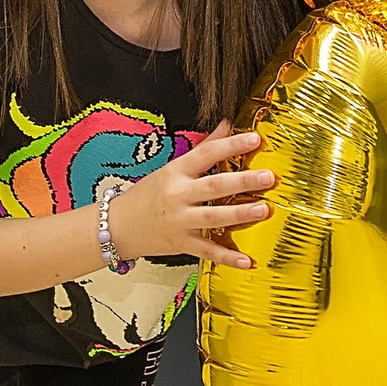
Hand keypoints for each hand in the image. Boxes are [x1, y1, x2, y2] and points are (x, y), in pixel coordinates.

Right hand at [108, 119, 275, 269]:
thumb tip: (228, 124)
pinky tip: (247, 261)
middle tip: (268, 177)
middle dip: (243, 181)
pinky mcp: (181, 244)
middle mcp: (178, 195)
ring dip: (240, 214)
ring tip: (263, 210)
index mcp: (176, 172)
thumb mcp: (173, 168)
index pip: (206, 154)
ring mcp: (179, 221)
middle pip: (214, 186)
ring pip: (213, 217)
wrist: (117, 226)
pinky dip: (227, 257)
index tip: (255, 139)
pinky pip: (207, 251)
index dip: (231, 145)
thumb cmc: (148, 195)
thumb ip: (204, 148)